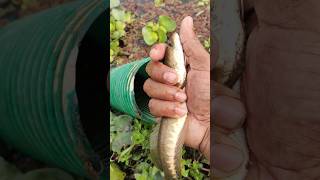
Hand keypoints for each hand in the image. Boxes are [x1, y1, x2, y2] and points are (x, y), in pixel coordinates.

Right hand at [143, 16, 209, 158]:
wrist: (213, 125)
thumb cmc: (212, 95)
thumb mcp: (204, 67)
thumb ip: (192, 45)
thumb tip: (186, 21)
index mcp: (180, 66)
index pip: (160, 54)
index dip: (156, 52)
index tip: (157, 54)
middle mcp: (170, 79)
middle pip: (150, 69)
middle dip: (162, 74)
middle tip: (177, 80)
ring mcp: (165, 96)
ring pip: (149, 88)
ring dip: (167, 94)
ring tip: (184, 100)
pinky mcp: (162, 112)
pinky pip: (153, 106)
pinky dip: (167, 109)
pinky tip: (181, 112)